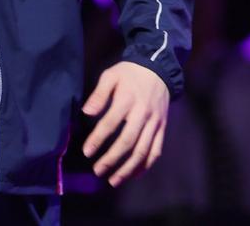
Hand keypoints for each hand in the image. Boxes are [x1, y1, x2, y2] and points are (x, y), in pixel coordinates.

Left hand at [81, 61, 168, 186]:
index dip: (98, 139)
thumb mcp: (111, 75)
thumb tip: (86, 112)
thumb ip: (99, 94)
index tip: (86, 152)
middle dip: (111, 159)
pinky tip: (133, 175)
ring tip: (113, 180)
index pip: (111, 123)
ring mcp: (155, 122)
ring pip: (143, 150)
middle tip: (97, 171)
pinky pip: (156, 150)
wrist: (158, 69)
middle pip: (128, 141)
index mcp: (128, 99)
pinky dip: (146, 165)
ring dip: (128, 168)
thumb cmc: (129, 74)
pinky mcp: (162, 128)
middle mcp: (143, 113)